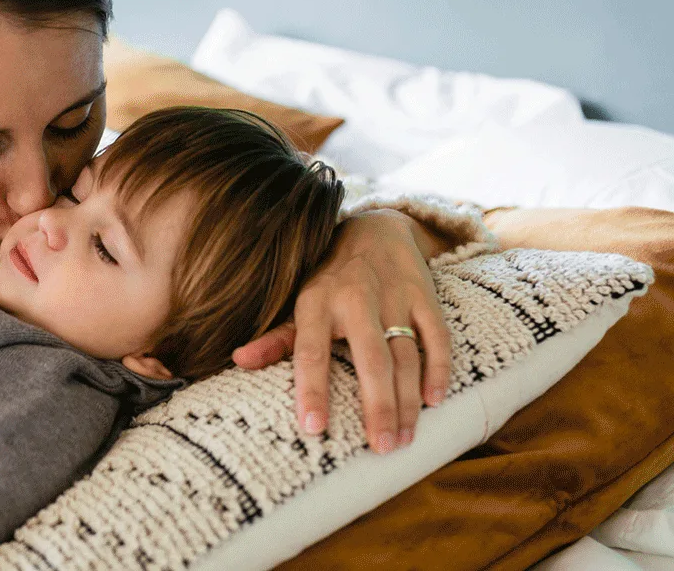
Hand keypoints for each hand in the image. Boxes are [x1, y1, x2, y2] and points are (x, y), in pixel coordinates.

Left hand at [232, 210, 450, 453]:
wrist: (375, 229)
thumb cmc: (328, 278)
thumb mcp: (299, 303)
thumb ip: (277, 338)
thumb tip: (237, 360)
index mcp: (316, 304)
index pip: (310, 352)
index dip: (311, 390)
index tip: (313, 428)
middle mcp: (355, 299)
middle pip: (371, 360)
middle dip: (377, 406)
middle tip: (381, 448)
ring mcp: (393, 297)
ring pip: (405, 355)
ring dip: (407, 400)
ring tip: (404, 438)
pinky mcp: (424, 296)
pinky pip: (437, 337)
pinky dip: (438, 369)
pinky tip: (434, 400)